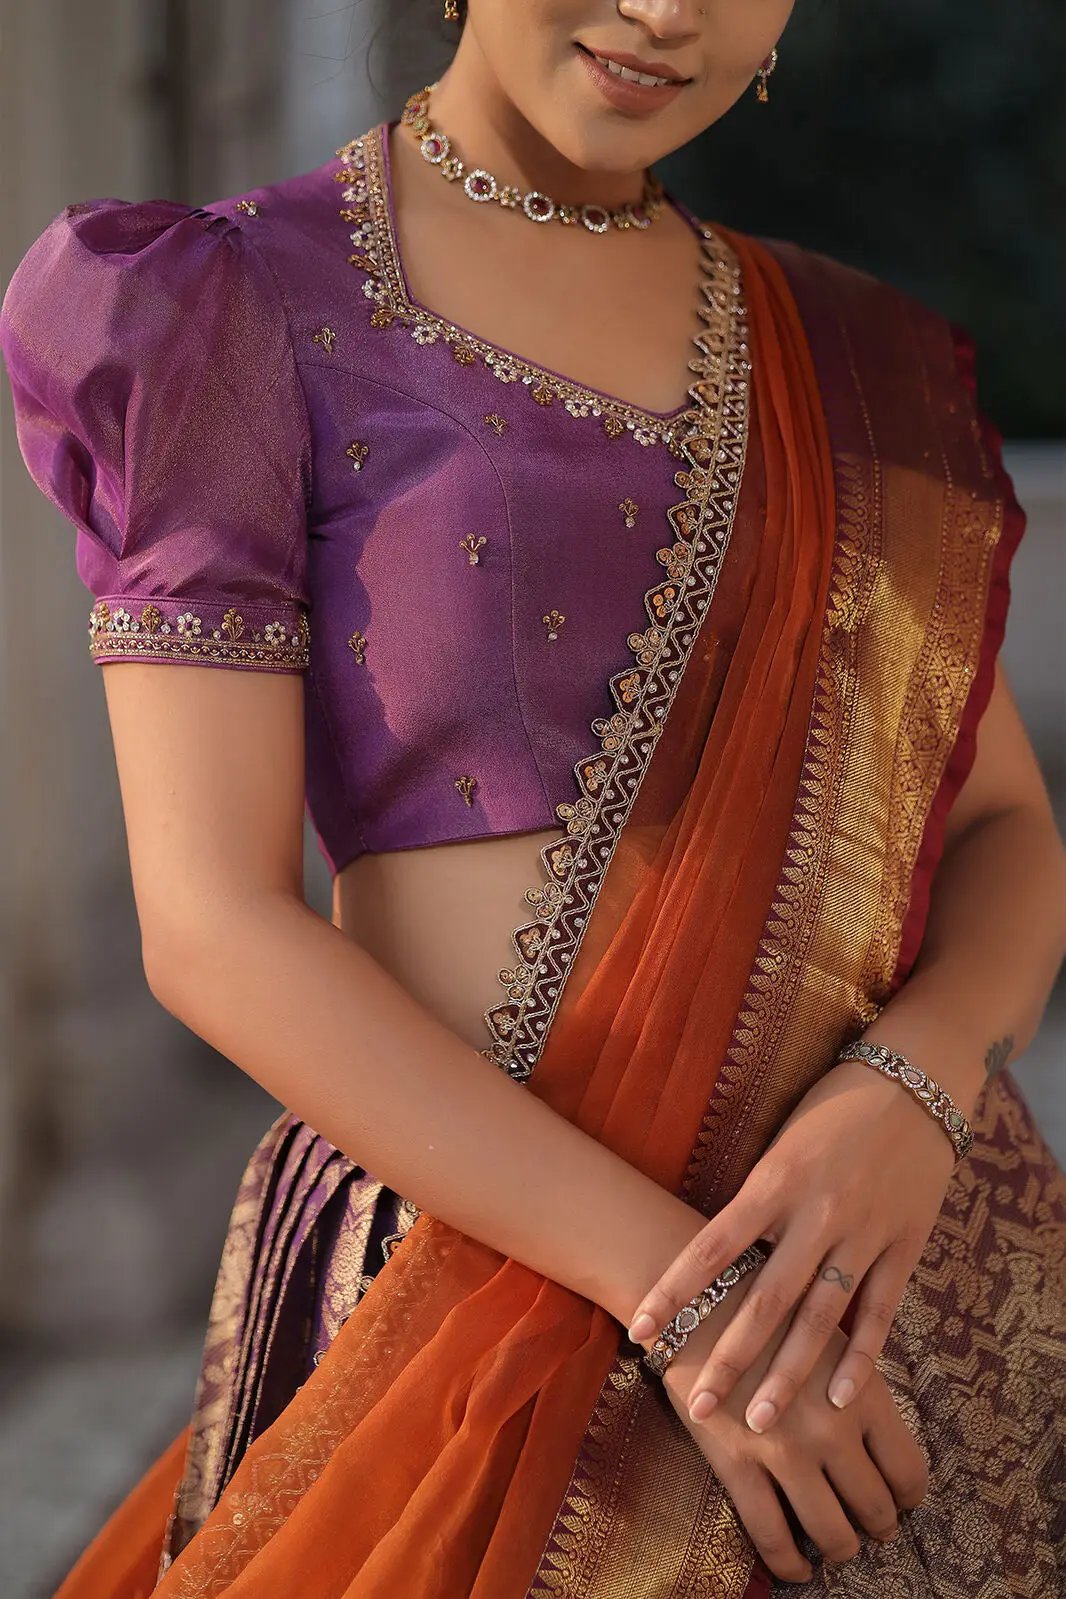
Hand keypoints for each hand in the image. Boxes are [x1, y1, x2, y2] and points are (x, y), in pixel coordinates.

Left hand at [626, 1057, 956, 1432]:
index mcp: (773, 1181)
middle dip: (727, 1358)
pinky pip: (880, 1311)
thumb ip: (757, 1200)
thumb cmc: (832, 1106)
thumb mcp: (781, 1142)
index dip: (673, 1294)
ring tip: (759, 1421)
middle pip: (763, 1300)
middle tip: (698, 1408)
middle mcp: (815, 1213)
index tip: (640, 1332)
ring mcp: (863, 1232)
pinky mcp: (905, 1244)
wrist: (914, 1079)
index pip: (709, 1248)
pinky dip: (861, 1358)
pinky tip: (838, 1398)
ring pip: (819, 1318)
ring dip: (787, 1375)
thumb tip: (717, 1256)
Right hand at [646, 1269, 928, 1584]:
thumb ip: (858, 1383)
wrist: (703, 1296)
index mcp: (862, 1394)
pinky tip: (796, 1570)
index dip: (908, 1497)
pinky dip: (789, 1565)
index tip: (899, 1500)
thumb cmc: (773, 1309)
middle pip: (874, 1508)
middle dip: (878, 1526)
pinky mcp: (738, 1463)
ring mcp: (784, 1451)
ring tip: (838, 1547)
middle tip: (873, 1527)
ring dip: (840, 1548)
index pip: (907, 1471)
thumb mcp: (832, 1334)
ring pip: (830, 1532)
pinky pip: (771, 1535)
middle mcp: (832, 1429)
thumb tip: (878, 1435)